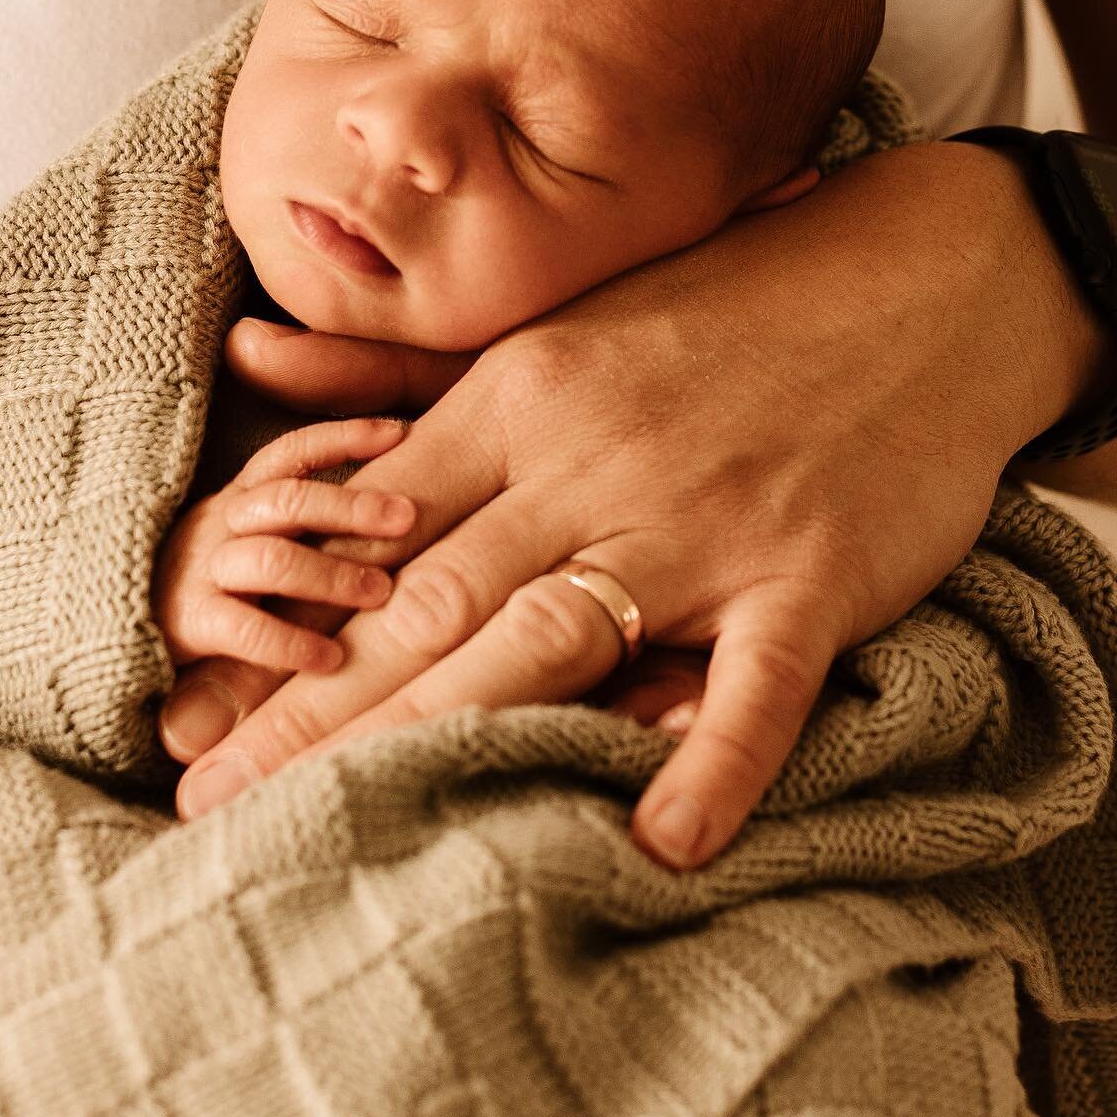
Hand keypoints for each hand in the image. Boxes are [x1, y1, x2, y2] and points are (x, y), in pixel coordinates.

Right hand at [151, 418, 414, 758]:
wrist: (99, 629)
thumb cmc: (198, 587)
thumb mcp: (241, 541)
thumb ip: (296, 528)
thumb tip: (389, 514)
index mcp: (237, 499)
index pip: (291, 452)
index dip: (345, 436)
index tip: (403, 432)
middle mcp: (218, 525)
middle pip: (289, 499)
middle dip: (352, 504)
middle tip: (408, 518)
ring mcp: (200, 573)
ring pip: (271, 557)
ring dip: (333, 574)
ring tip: (382, 592)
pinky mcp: (185, 626)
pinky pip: (244, 629)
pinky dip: (292, 644)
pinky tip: (332, 660)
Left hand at [159, 142, 1108, 867]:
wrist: (918, 275)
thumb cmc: (718, 305)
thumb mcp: (551, 320)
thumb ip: (396, 368)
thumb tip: (246, 354)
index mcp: (522, 401)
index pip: (373, 531)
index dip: (281, 624)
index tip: (198, 706)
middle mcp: (593, 464)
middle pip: (433, 601)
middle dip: (313, 706)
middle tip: (210, 797)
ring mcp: (705, 522)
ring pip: (555, 640)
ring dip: (445, 739)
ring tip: (348, 832)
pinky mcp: (812, 574)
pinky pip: (757, 680)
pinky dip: (714, 761)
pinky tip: (659, 842)